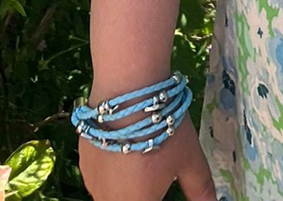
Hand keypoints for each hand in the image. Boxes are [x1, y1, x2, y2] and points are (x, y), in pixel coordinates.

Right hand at [79, 116, 216, 200]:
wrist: (127, 91)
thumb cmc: (163, 128)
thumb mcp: (190, 159)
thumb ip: (200, 189)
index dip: (157, 197)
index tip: (166, 187)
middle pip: (131, 200)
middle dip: (145, 193)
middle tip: (157, 171)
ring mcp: (92, 183)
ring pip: (113, 193)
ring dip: (128, 184)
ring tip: (143, 156)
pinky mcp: (82, 162)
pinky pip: (100, 177)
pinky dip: (114, 170)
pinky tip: (125, 146)